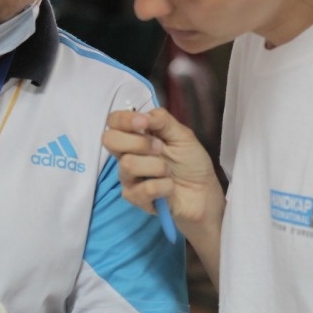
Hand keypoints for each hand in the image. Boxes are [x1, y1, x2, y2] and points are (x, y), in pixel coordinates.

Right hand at [102, 106, 219, 224]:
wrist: (203, 193)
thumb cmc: (191, 163)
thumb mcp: (182, 135)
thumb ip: (162, 120)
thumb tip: (142, 115)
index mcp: (137, 135)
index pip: (114, 121)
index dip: (124, 120)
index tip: (144, 123)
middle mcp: (127, 153)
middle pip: (109, 140)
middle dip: (139, 142)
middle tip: (160, 148)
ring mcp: (128, 176)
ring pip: (128, 164)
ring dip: (157, 166)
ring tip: (169, 172)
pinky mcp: (133, 197)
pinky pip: (144, 188)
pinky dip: (164, 186)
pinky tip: (170, 188)